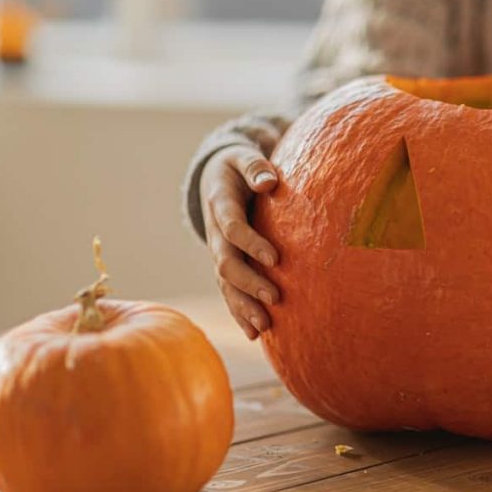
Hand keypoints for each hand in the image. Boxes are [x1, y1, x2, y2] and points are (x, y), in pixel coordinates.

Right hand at [200, 145, 280, 339]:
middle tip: (274, 298)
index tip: (276, 258)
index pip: (233, 227)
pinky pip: (229, 291)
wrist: (215, 177)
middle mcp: (215, 232)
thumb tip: (268, 181)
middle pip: (226, 263)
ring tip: (264, 327)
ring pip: (226, 284)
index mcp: (220, 204)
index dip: (251, 243)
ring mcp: (218, 251)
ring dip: (243, 306)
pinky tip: (255, 334)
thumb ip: (255, 166)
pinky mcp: (225, 264)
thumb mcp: (243, 157)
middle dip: (249, 282)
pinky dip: (239, 312)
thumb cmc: (238, 166)